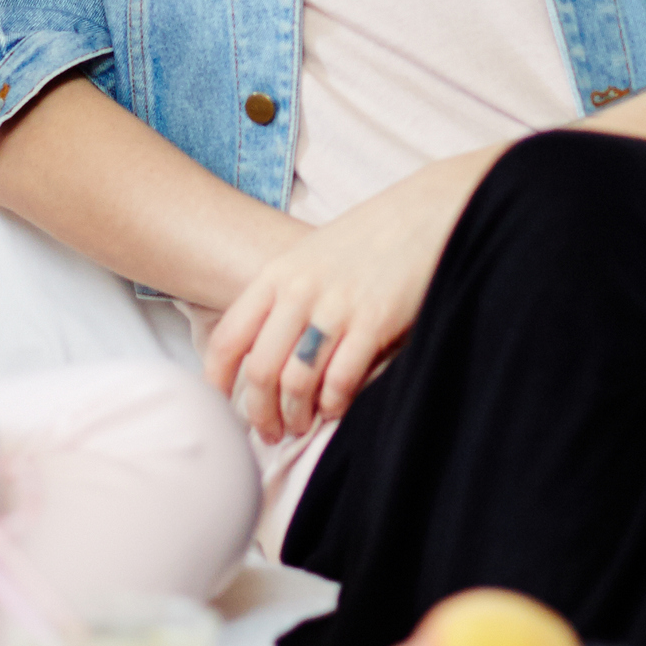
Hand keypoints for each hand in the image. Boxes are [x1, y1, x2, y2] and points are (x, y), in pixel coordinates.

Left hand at [202, 150, 494, 443]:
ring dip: (295, 415)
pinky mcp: (375, 322)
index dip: (218, 381)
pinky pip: (340, 380)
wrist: (426, 213)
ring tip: (301, 425)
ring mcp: (337, 307)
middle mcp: (299, 291)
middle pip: (260, 370)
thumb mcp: (310, 257)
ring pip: (296, 382)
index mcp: (277, 275)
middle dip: (258, 412)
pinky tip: (336, 408)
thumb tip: (262, 352)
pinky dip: (334, 404)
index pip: (229, 338)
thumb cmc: (369, 239)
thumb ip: (283, 297)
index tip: (223, 405)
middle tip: (269, 431)